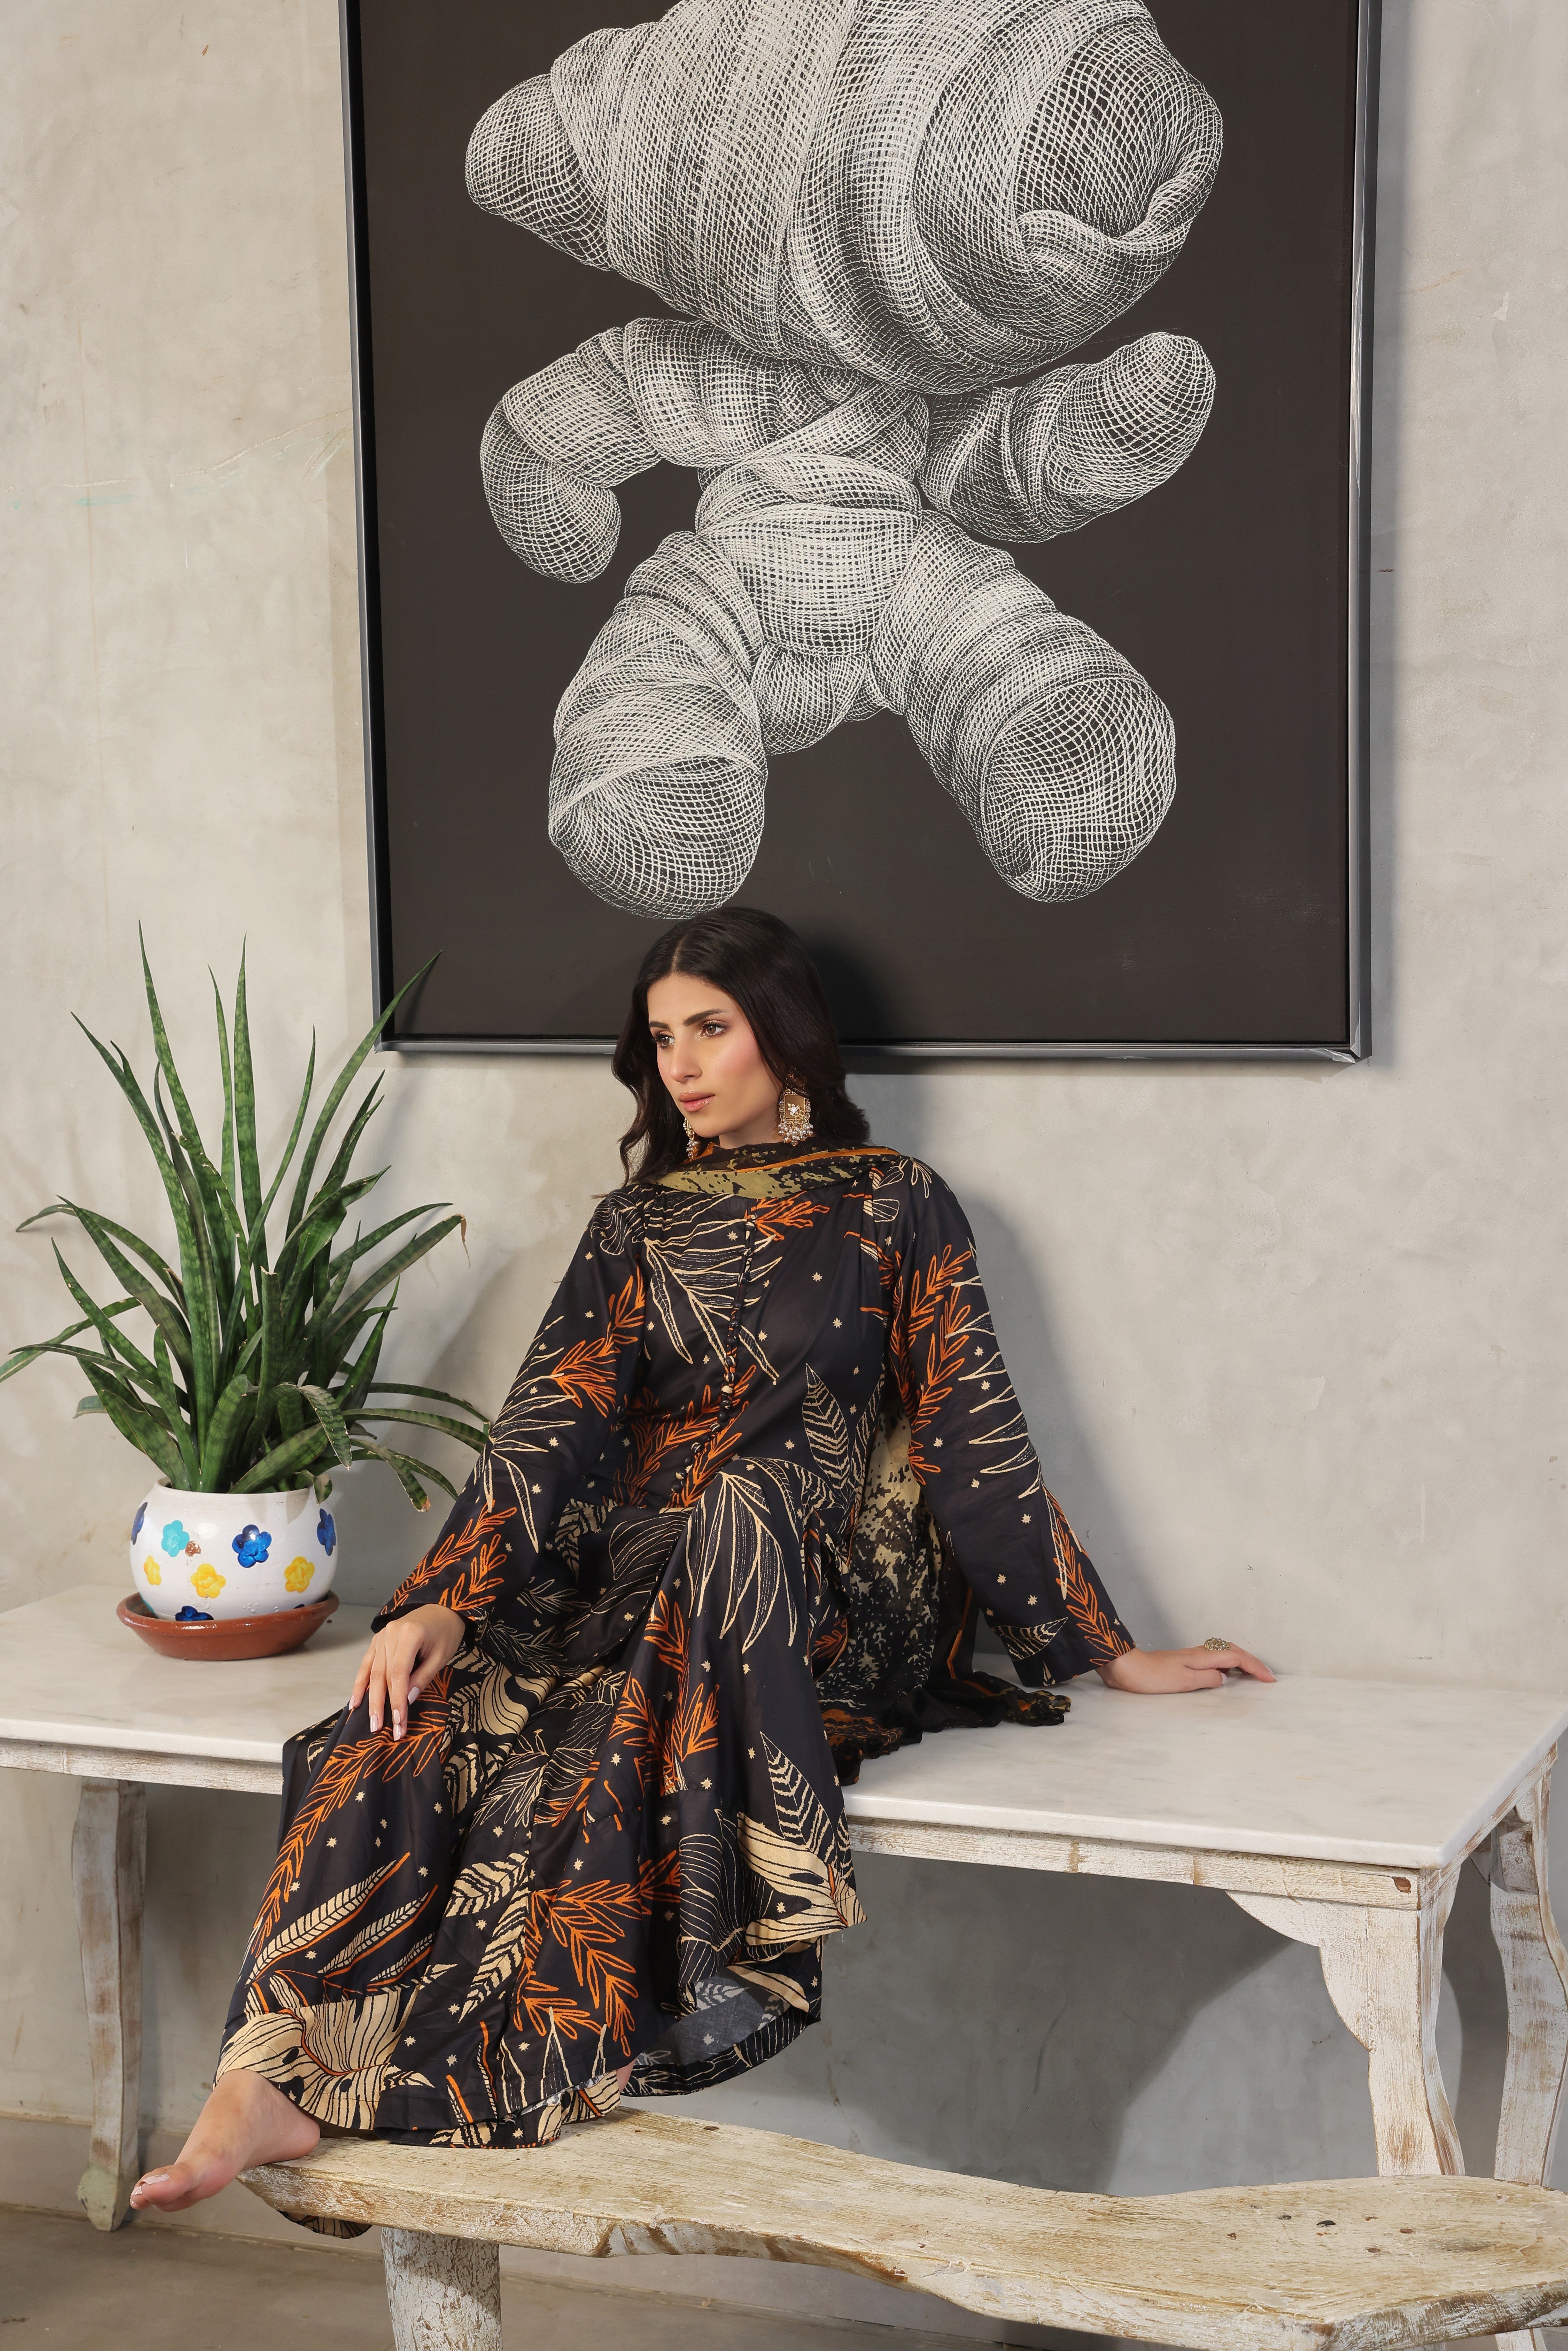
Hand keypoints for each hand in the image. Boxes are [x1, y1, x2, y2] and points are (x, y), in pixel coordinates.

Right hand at [350, 1605, 466, 1737]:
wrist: (442, 1610)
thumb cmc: (446, 1633)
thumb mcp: (441, 1656)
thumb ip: (423, 1677)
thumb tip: (406, 1700)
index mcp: (409, 1634)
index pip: (399, 1673)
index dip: (396, 1699)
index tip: (398, 1722)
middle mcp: (390, 1633)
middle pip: (382, 1675)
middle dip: (381, 1704)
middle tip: (380, 1729)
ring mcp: (380, 1636)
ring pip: (372, 1672)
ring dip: (369, 1699)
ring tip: (369, 1722)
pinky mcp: (376, 1641)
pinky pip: (366, 1665)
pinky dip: (360, 1684)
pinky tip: (355, 1702)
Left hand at [1096, 1642, 1273, 1693]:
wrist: (1125, 1667)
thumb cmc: (1150, 1676)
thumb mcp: (1183, 1682)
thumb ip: (1207, 1679)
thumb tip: (1224, 1679)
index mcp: (1202, 1656)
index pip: (1237, 1658)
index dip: (1255, 1667)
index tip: (1269, 1679)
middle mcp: (1199, 1653)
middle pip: (1234, 1651)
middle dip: (1253, 1662)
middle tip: (1266, 1676)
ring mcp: (1191, 1656)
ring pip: (1224, 1653)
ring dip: (1241, 1662)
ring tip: (1252, 1675)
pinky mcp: (1184, 1662)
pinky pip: (1214, 1659)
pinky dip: (1227, 1664)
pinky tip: (1224, 1675)